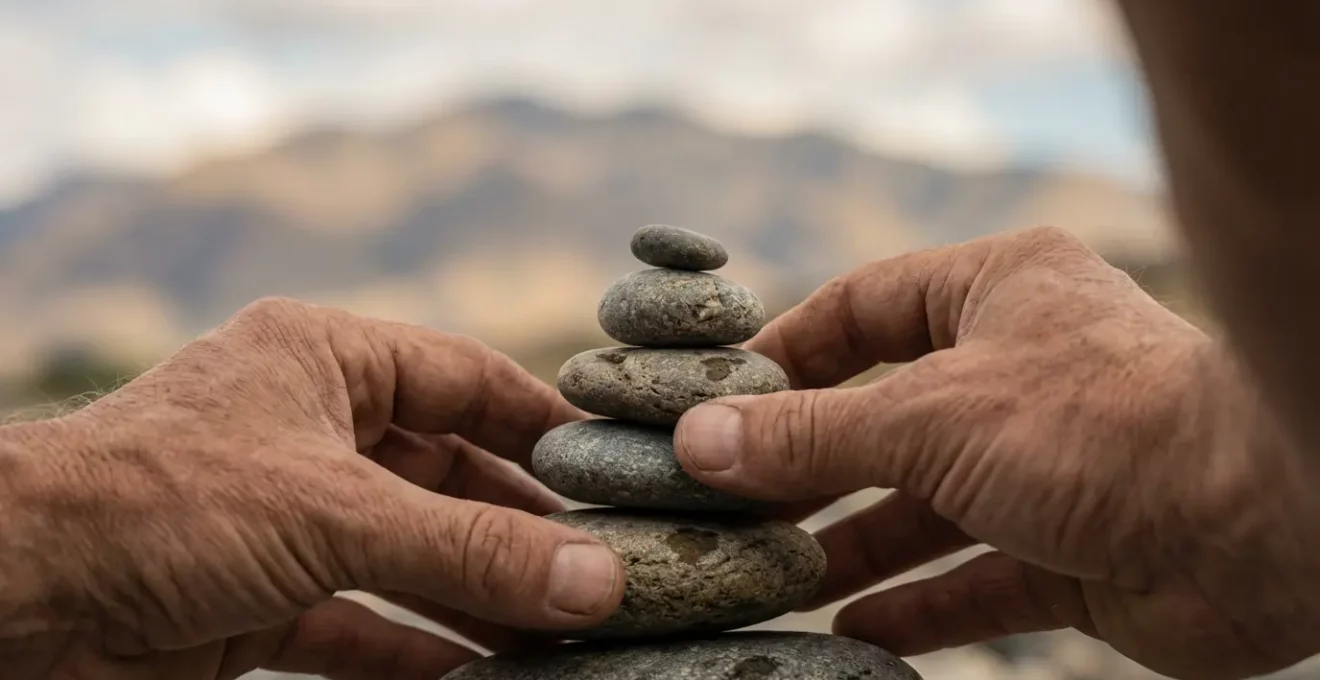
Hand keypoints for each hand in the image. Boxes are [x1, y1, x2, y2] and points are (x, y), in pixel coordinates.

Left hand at [0, 298, 623, 679]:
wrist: (6, 597)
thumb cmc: (158, 504)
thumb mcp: (334, 515)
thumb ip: (467, 552)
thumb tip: (595, 580)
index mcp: (324, 362)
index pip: (464, 379)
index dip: (542, 423)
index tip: (617, 469)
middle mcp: (309, 431)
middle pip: (446, 477)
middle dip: (520, 529)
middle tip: (603, 572)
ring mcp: (284, 518)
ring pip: (409, 556)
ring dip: (478, 597)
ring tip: (563, 634)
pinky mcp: (255, 597)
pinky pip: (361, 622)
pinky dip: (418, 651)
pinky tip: (481, 675)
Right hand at [674, 227, 1319, 679]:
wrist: (1263, 523)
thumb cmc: (1098, 424)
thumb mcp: (929, 418)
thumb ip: (812, 435)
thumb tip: (697, 443)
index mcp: (995, 293)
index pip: (864, 309)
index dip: (787, 353)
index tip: (714, 400)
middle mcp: (1021, 373)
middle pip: (885, 418)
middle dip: (808, 467)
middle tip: (726, 508)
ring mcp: (1049, 466)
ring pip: (926, 507)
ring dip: (853, 545)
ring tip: (769, 580)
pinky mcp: (1075, 552)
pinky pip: (975, 581)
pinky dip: (916, 608)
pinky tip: (851, 635)